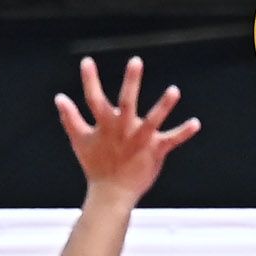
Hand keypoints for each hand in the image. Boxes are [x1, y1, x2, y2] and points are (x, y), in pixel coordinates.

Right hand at [54, 56, 200, 206]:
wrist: (112, 194)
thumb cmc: (96, 165)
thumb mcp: (79, 140)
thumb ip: (70, 118)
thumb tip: (59, 98)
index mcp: (105, 124)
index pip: (94, 98)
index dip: (90, 80)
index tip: (87, 62)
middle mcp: (123, 129)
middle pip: (126, 101)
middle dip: (131, 82)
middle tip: (136, 61)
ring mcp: (140, 140)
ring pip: (153, 119)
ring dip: (164, 105)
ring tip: (174, 91)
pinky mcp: (155, 151)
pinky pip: (172, 140)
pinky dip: (184, 132)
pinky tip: (196, 123)